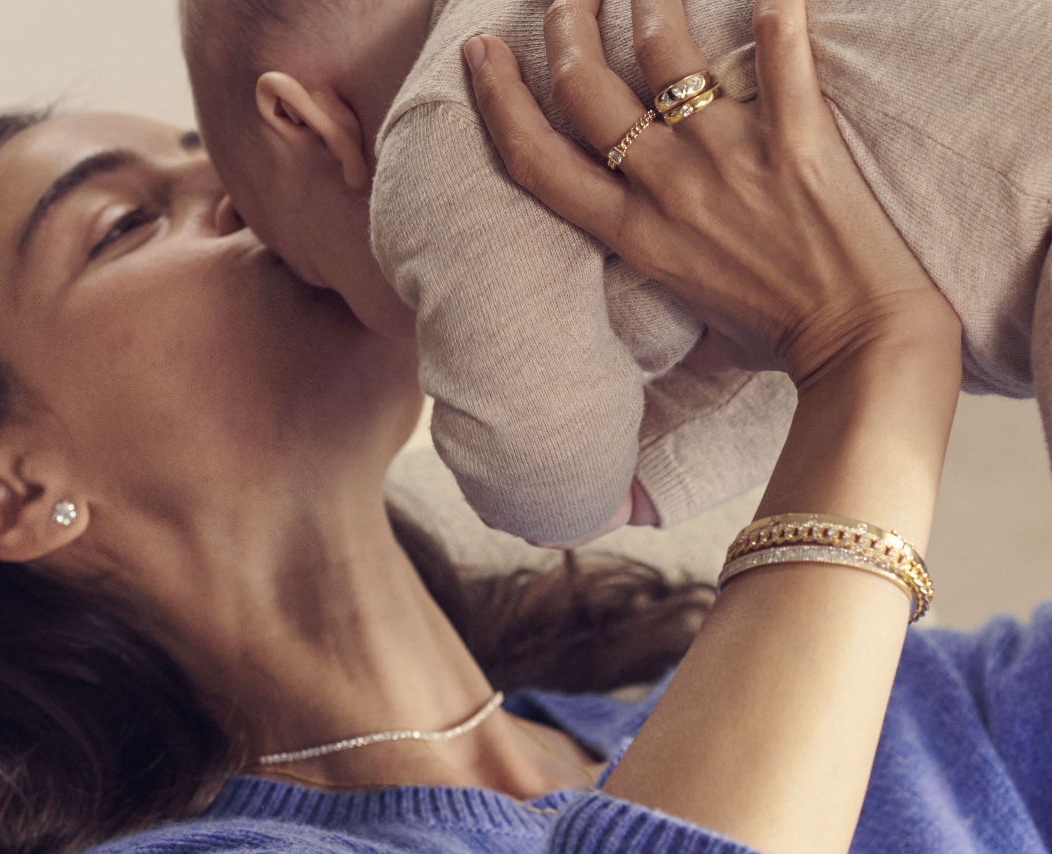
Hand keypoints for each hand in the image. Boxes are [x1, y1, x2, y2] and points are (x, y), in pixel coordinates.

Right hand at [464, 0, 956, 389]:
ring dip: (645, 0)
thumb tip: (651, 300)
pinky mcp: (797, 139)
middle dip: (564, 26)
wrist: (862, 346)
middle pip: (586, 89)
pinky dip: (778, 18)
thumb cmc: (780, 338)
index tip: (482, 52)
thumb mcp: (693, 327)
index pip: (538, 159)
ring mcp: (731, 158)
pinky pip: (782, 58)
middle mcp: (668, 190)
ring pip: (664, 53)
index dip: (499, 99)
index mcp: (635, 236)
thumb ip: (662, 294)